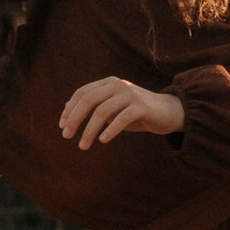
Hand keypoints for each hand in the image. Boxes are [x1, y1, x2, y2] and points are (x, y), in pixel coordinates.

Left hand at [58, 76, 186, 151]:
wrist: (167, 112)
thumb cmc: (135, 112)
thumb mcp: (112, 108)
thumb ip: (93, 106)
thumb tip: (66, 108)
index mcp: (108, 83)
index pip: (82, 93)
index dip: (69, 109)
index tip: (61, 127)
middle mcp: (118, 85)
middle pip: (89, 100)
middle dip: (75, 119)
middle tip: (66, 136)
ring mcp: (130, 94)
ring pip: (103, 111)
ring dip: (89, 130)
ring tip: (83, 146)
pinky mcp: (142, 106)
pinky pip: (121, 118)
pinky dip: (110, 130)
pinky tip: (102, 140)